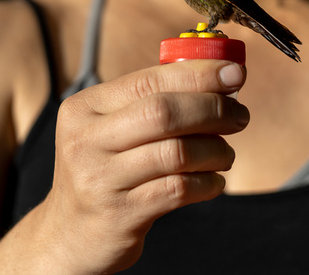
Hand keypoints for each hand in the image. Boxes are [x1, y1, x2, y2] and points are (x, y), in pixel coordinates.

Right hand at [41, 60, 247, 272]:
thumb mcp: (108, 129)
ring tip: (225, 154)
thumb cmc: (102, 172)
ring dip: (215, 150)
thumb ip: (152, 101)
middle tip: (239, 115)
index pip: (149, 80)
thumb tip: (219, 78)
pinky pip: (179, 189)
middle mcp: (86, 140)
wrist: (70, 234)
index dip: (198, 74)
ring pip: (177, 152)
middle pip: (163, 112)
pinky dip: (208, 183)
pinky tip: (213, 181)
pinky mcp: (120, 214)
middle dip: (213, 109)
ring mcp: (100, 180)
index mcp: (84, 108)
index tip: (234, 73)